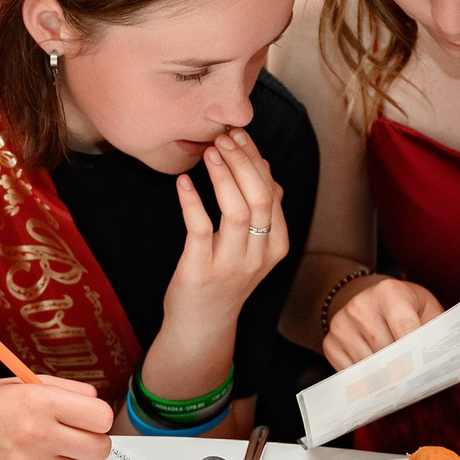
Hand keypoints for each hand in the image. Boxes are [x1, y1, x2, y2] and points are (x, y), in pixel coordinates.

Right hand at [0, 375, 113, 459]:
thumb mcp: (24, 384)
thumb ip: (66, 391)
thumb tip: (97, 402)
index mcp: (40, 403)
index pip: (102, 417)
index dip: (98, 417)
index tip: (90, 417)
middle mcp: (37, 436)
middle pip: (100, 448)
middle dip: (94, 441)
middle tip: (77, 434)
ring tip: (55, 448)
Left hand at [162, 129, 291, 339]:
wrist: (203, 324)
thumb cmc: (225, 277)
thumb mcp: (253, 246)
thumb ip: (261, 210)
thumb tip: (262, 165)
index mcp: (277, 245)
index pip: (273, 192)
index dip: (256, 159)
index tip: (239, 135)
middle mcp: (259, 255)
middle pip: (260, 198)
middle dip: (243, 162)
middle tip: (223, 138)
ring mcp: (231, 265)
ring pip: (236, 211)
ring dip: (222, 176)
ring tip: (209, 152)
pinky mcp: (201, 271)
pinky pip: (199, 229)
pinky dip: (191, 201)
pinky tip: (183, 182)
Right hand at [323, 277, 444, 369]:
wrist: (366, 297)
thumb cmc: (403, 306)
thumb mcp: (424, 307)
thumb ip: (434, 329)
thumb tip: (439, 359)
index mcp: (388, 292)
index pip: (405, 329)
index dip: (416, 353)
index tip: (426, 372)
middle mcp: (360, 306)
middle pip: (386, 352)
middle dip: (403, 367)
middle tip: (415, 376)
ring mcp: (341, 325)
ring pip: (369, 366)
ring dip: (385, 375)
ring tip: (396, 371)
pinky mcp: (330, 343)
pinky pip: (352, 373)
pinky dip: (366, 377)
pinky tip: (376, 369)